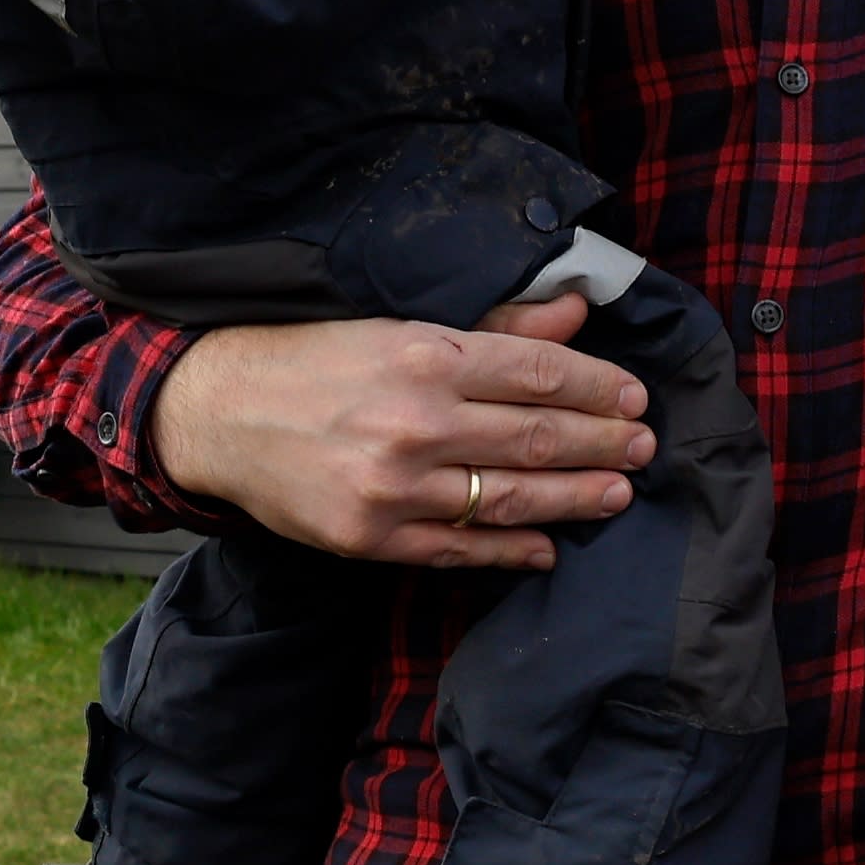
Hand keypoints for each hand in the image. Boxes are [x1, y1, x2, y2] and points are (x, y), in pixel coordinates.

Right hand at [145, 297, 647, 568]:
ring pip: (510, 498)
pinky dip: (512, 550)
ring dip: (575, 498)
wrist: (219, 413)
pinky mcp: (371, 537)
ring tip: (617, 493)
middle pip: (536, 437)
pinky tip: (548, 546)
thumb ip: (492, 327)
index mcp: (424, 356)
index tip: (634, 397)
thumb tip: (572, 314)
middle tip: (644, 447)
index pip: (538, 373)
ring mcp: (394, 487)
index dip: (597, 387)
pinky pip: (460, 548)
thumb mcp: (399, 325)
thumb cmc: (314, 359)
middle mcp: (415, 422)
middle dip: (602, 443)